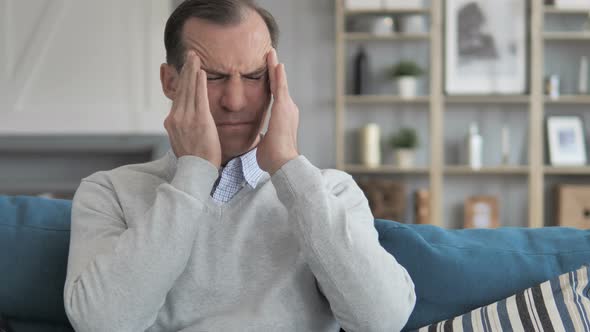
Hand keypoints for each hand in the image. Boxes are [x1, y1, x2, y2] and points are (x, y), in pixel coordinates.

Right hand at [164, 52, 221, 167]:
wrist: (196, 172)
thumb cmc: (194, 160)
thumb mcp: (181, 141)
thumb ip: (182, 127)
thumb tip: (181, 120)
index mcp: (172, 122)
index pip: (177, 96)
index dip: (181, 81)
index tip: (184, 68)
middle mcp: (176, 118)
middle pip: (181, 89)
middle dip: (186, 70)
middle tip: (190, 55)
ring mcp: (187, 119)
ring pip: (189, 90)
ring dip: (192, 71)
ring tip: (195, 58)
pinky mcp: (200, 121)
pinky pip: (199, 98)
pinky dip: (199, 84)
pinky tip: (201, 72)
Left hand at [257, 49, 299, 174]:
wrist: (283, 163)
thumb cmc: (274, 158)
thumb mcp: (267, 143)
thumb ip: (265, 137)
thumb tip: (261, 140)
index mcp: (283, 118)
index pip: (276, 95)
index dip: (273, 82)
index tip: (270, 72)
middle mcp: (288, 110)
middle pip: (279, 85)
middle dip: (274, 70)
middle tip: (270, 55)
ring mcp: (287, 108)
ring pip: (280, 83)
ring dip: (275, 67)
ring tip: (271, 53)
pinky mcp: (284, 109)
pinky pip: (280, 88)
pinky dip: (278, 75)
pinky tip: (277, 63)